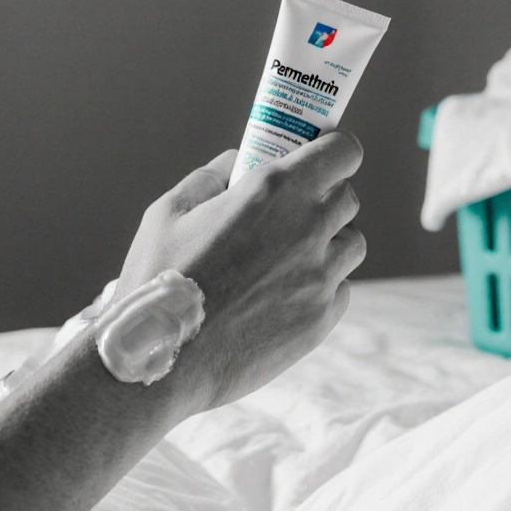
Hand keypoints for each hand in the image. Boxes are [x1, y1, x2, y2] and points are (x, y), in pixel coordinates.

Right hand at [113, 132, 365, 411]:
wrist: (160, 358)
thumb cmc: (159, 279)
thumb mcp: (171, 210)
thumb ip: (212, 176)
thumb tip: (239, 162)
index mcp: (276, 190)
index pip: (343, 153)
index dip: (334, 152)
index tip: (320, 159)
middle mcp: (308, 229)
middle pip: (348, 199)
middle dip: (325, 198)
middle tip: (290, 212)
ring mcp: (320, 278)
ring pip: (351, 245)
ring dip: (329, 243)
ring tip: (286, 257)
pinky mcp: (321, 319)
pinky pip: (340, 289)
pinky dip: (322, 285)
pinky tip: (283, 293)